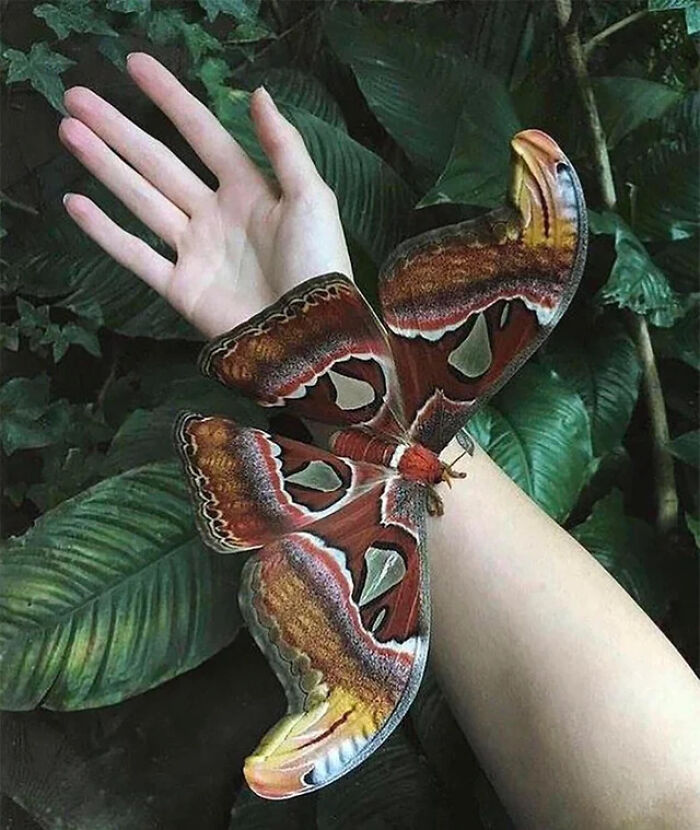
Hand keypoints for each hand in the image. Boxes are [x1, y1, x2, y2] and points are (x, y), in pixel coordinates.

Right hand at [59, 53, 352, 338]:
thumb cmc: (318, 264)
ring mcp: (195, 251)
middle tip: (78, 97)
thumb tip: (258, 94)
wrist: (310, 334)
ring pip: (141, 200)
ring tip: (70, 131)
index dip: (171, 99)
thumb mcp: (312, 197)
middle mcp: (215, 215)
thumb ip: (284, 147)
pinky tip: (76, 203)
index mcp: (249, 190)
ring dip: (105, 166)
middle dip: (119, 130)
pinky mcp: (181, 288)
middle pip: (160, 163)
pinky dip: (106, 232)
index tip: (136, 66)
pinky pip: (137, 256)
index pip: (202, 134)